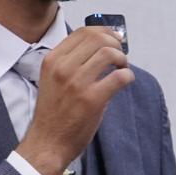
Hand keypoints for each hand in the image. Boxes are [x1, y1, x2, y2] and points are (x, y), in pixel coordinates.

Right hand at [16, 26, 132, 174]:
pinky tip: (125, 81)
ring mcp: (77, 83)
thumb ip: (71, 62)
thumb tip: (102, 46)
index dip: (104, 32)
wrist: (47, 142)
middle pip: (97, 39)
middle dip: (115, 43)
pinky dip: (128, 76)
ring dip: (122, 59)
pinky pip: (119, 77)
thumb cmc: (53, 112)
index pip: (82, 32)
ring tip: (122, 68)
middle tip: (120, 56)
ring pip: (109, 53)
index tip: (114, 39)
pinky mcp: (92, 100)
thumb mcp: (52, 79)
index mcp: (52, 60)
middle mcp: (62, 68)